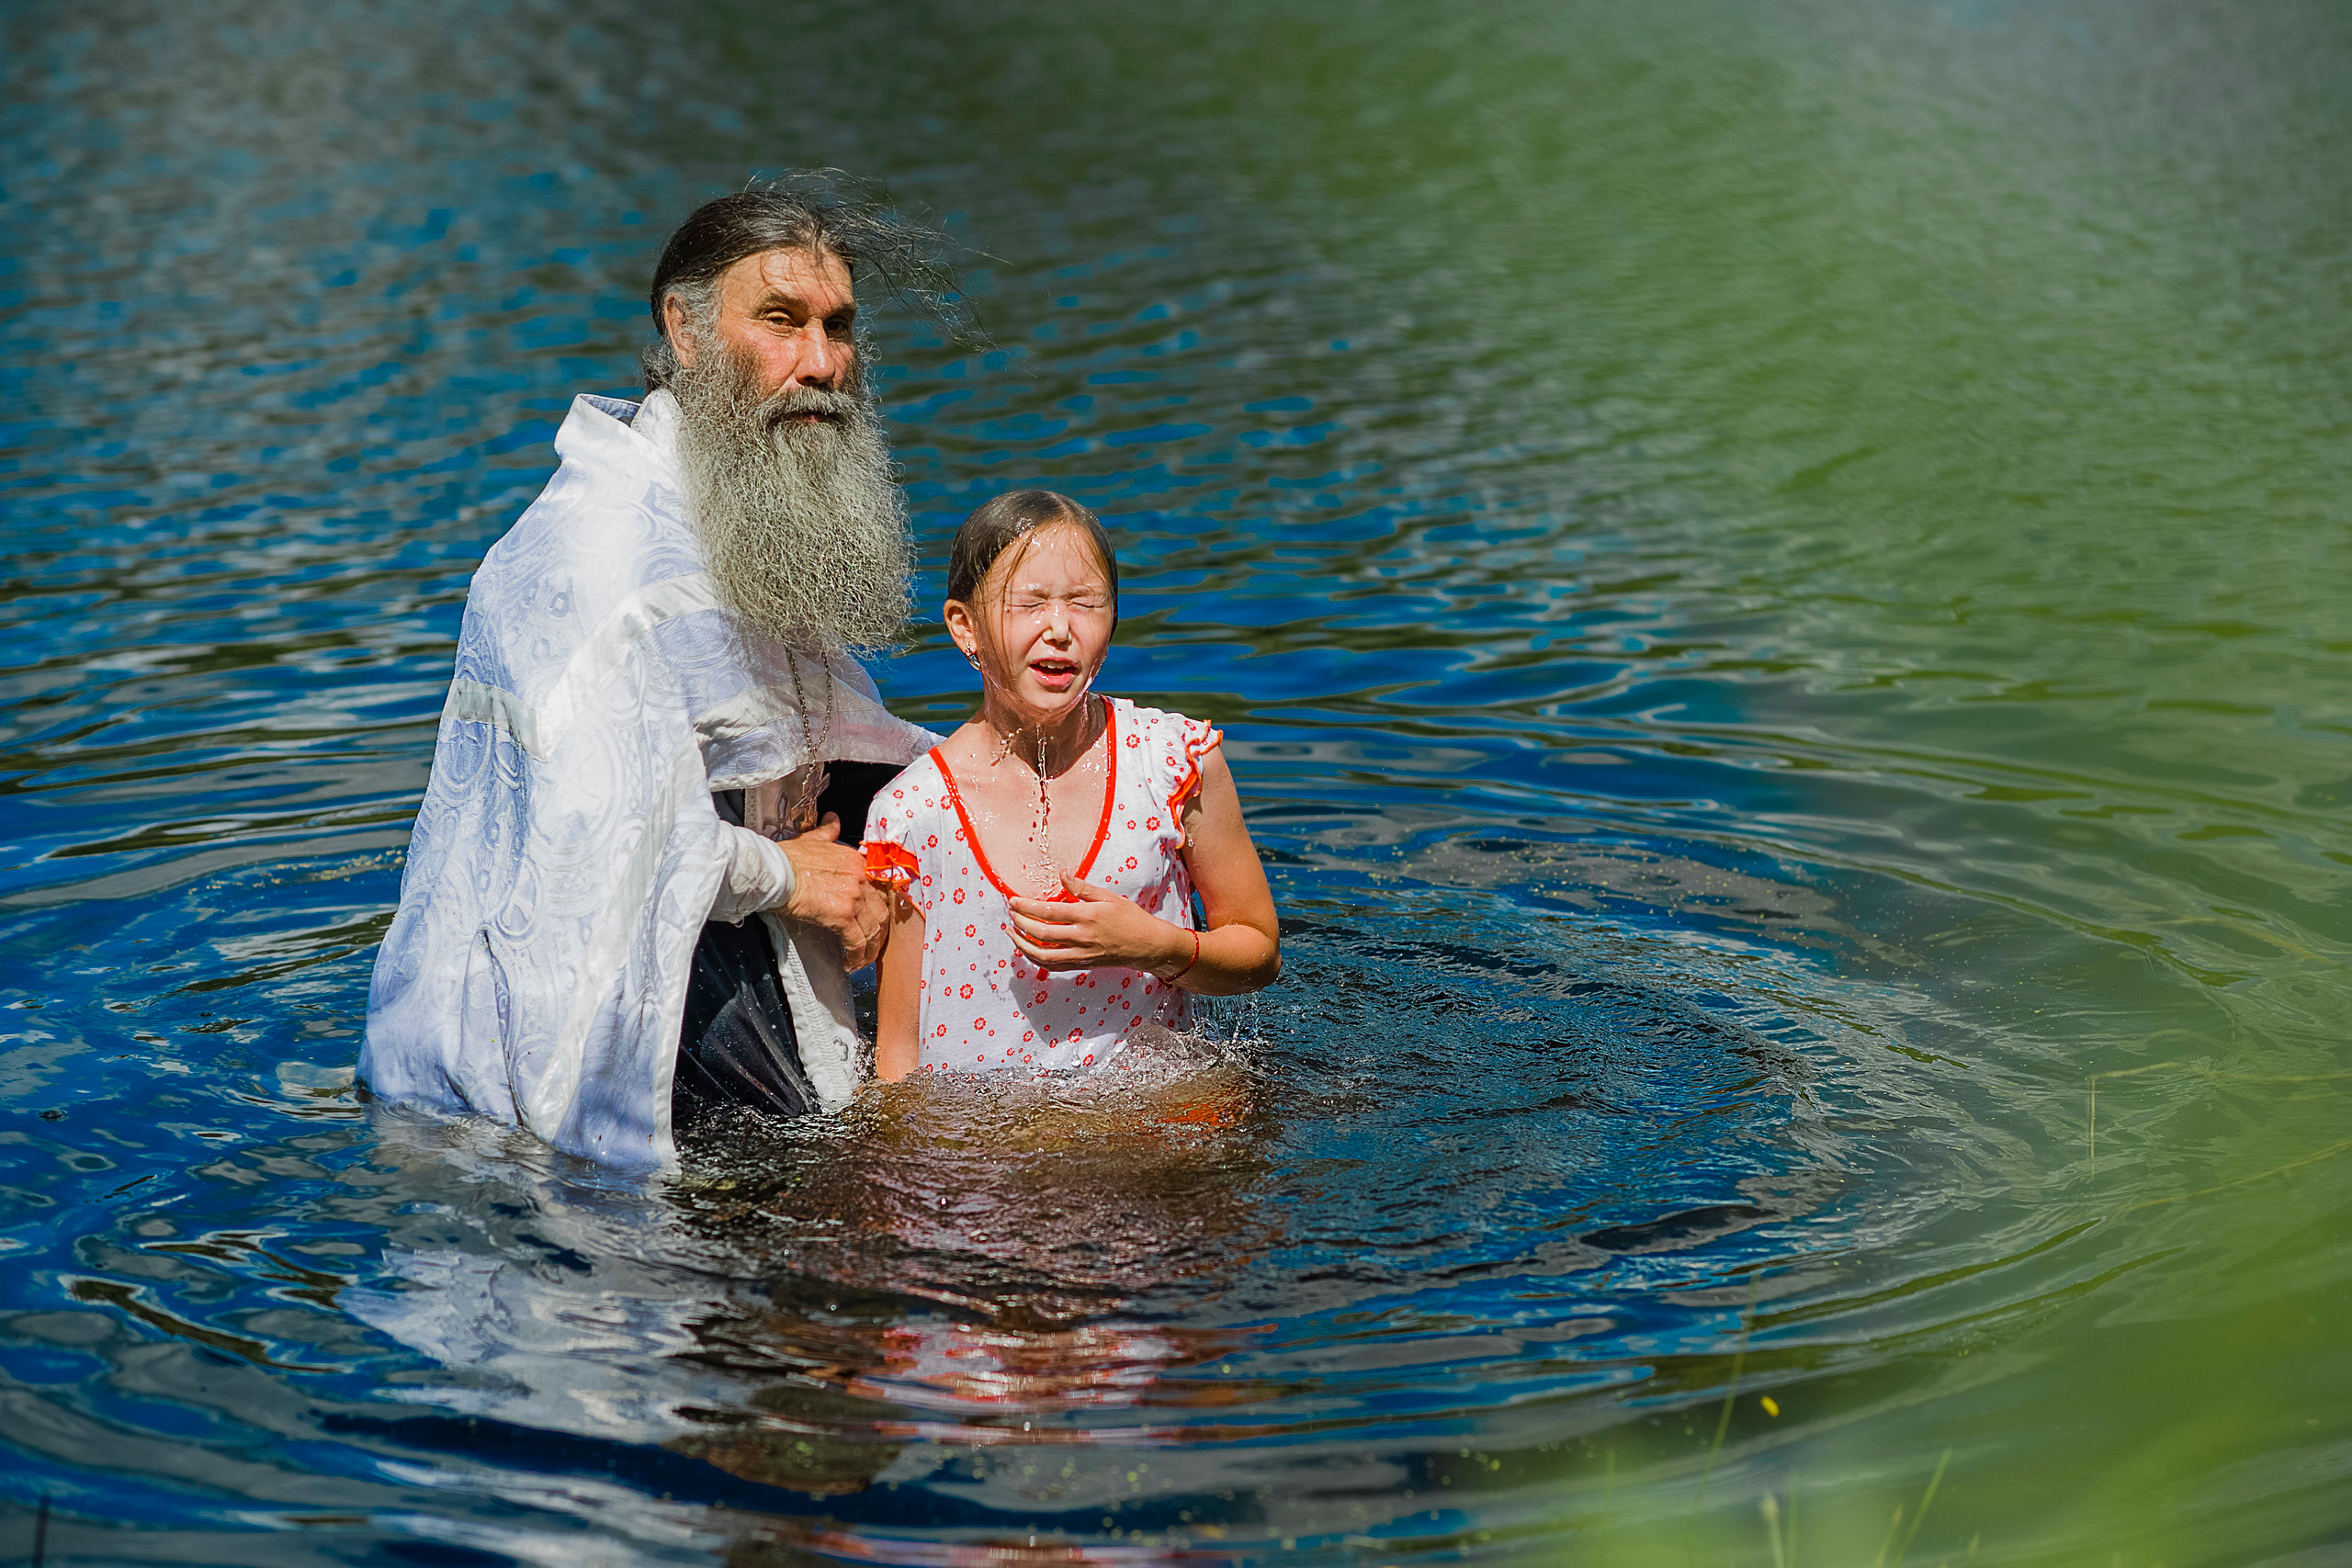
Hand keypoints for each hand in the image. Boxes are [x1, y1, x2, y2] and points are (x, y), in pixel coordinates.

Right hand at [776, 813, 889, 968]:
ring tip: (862, 959)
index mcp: (856, 861)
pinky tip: (850, 963)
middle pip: (880, 911)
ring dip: (870, 948)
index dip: (879, 908)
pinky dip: (857, 955)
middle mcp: (860, 878)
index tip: (876, 921)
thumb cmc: (787, 858)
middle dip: (878, 932)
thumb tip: (833, 820)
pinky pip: (857, 941)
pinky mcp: (842, 915)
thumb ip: (828, 832)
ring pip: (873, 928)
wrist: (775, 871)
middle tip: (872, 945)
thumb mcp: (812, 839)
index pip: (879, 889)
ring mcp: (853, 897)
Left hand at [1007, 874, 1189, 974]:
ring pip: (1042, 954)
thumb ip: (1082, 888)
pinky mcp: (1081, 964)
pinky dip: (1035, 958)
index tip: (1014, 900)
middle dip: (1020, 923)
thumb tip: (1061, 875)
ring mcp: (1080, 954)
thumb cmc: (1130, 918)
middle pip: (1041, 933)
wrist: (1146, 945)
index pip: (1049, 912)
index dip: (1027, 907)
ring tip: (1012, 932)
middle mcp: (1082, 937)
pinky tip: (1027, 948)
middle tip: (1010, 912)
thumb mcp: (1108, 897)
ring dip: (1022, 943)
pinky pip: (1052, 965)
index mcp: (1087, 916)